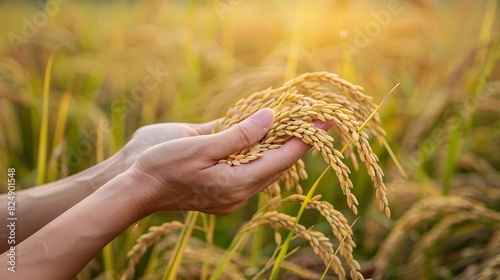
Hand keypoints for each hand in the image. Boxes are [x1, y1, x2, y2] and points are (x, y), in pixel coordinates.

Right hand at [124, 109, 333, 216]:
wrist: (137, 191)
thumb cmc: (163, 166)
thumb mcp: (201, 146)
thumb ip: (239, 134)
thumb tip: (271, 118)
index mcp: (237, 183)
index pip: (282, 159)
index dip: (305, 139)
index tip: (324, 121)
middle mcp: (239, 193)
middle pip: (278, 165)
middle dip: (299, 142)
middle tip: (316, 120)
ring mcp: (231, 196)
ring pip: (266, 169)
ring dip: (281, 148)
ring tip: (298, 126)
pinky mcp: (223, 194)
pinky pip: (251, 172)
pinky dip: (261, 154)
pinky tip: (265, 140)